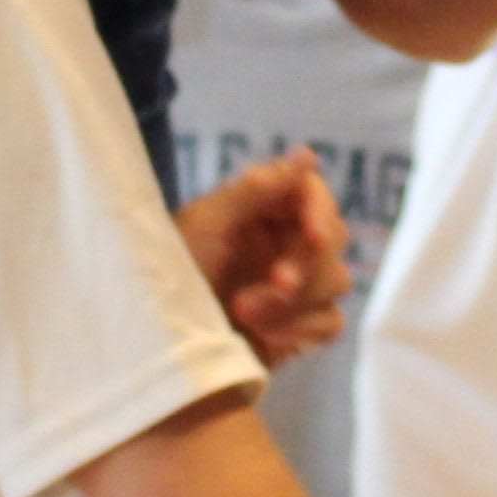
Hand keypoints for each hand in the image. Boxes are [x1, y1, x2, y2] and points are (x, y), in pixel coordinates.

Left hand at [179, 150, 350, 367]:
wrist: (160, 342)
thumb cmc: (170, 273)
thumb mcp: (204, 225)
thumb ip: (255, 189)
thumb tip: (307, 155)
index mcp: (261, 209)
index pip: (312, 194)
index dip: (320, 211)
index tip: (313, 236)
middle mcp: (283, 242)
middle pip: (334, 238)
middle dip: (305, 264)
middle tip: (276, 283)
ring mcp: (295, 286)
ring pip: (336, 280)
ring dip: (294, 301)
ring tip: (244, 314)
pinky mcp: (300, 327)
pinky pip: (331, 321)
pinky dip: (304, 330)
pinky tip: (268, 338)